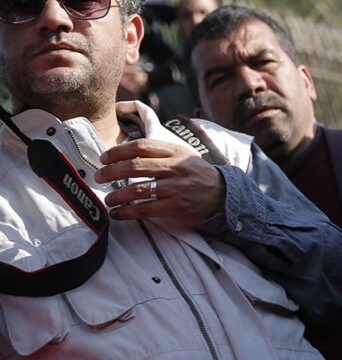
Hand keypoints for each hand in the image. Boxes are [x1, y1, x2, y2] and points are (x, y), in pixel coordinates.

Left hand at [95, 138, 225, 224]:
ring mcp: (176, 187)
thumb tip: (125, 154)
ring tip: (108, 198)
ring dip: (117, 195)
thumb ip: (160, 152)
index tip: (104, 158)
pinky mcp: (176, 207)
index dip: (118, 151)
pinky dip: (127, 212)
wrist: (223, 194)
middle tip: (99, 177)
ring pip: (138, 189)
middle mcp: (175, 167)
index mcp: (175, 151)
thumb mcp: (183, 156)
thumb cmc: (197, 174)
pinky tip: (117, 213)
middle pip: (136, 166)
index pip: (142, 146)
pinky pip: (145, 209)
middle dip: (112, 172)